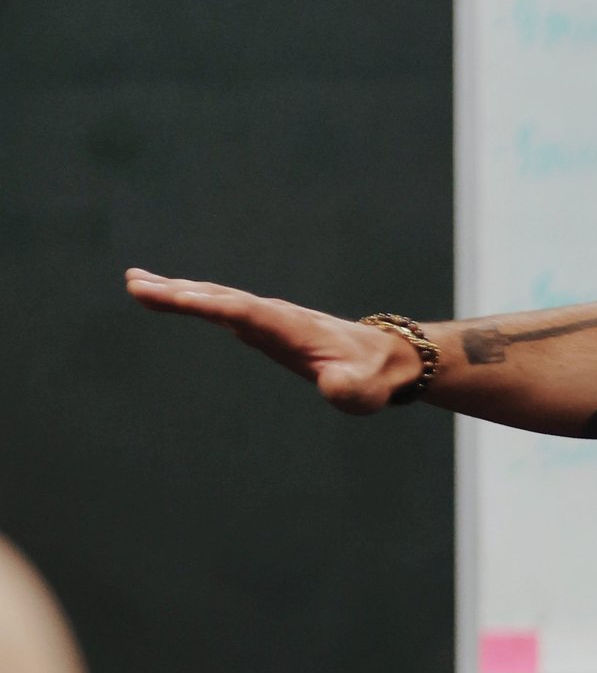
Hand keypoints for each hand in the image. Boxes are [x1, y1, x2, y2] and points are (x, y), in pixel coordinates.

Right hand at [124, 271, 418, 411]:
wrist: (384, 359)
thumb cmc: (371, 378)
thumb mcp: (363, 390)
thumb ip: (348, 388)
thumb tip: (334, 385)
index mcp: (290, 326)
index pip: (243, 311)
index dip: (210, 304)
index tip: (177, 296)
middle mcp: (273, 314)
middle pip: (220, 298)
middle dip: (178, 292)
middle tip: (135, 283)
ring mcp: (266, 318)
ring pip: (216, 298)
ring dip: (177, 291)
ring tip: (136, 282)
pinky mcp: (263, 326)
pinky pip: (220, 308)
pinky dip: (193, 300)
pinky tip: (169, 296)